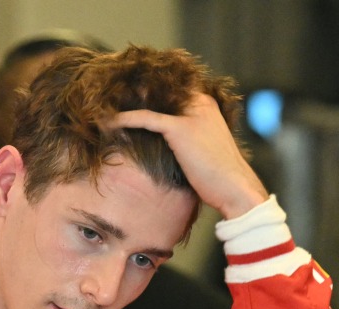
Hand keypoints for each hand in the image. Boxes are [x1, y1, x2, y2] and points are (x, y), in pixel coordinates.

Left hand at [109, 93, 267, 219]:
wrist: (236, 189)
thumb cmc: (220, 177)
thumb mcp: (204, 151)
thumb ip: (187, 140)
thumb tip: (168, 148)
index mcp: (206, 104)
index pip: (171, 89)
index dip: (147, 91)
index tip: (125, 95)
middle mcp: (200, 102)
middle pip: (158, 89)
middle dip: (132, 92)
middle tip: (108, 97)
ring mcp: (191, 113)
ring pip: (149, 100)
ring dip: (125, 101)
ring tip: (103, 104)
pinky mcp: (180, 128)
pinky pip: (144, 118)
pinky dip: (123, 119)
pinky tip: (107, 122)